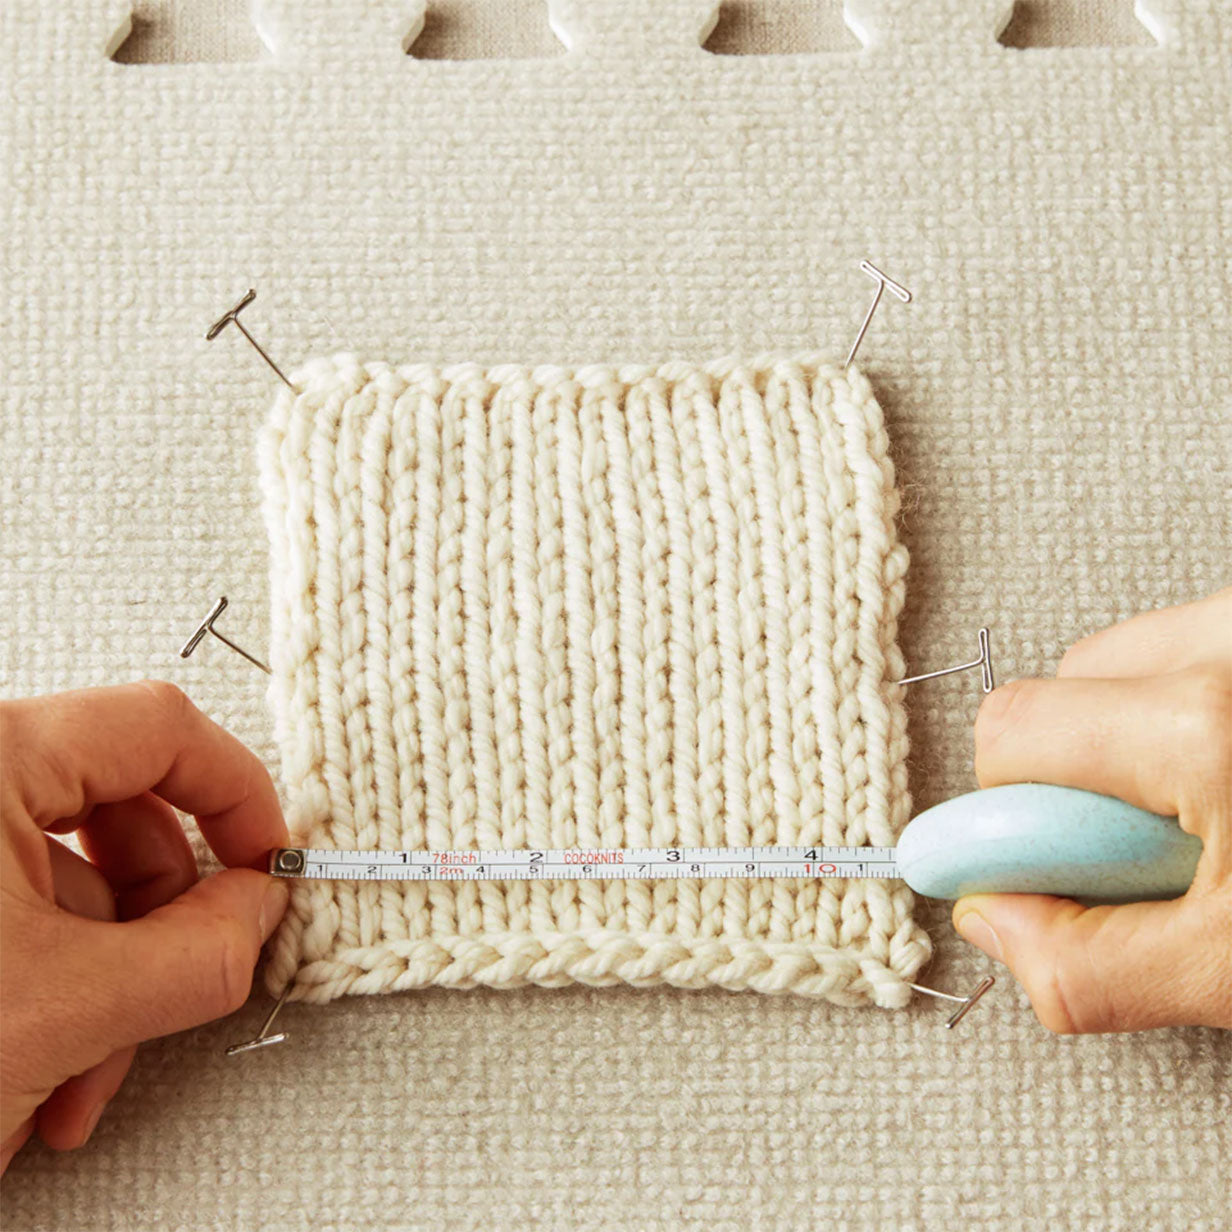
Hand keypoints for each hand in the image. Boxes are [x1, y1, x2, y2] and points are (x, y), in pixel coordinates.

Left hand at [0, 682, 288, 1170]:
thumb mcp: (62, 1009)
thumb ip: (199, 951)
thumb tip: (258, 908)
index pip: (160, 729)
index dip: (235, 795)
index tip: (266, 861)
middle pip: (118, 812)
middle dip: (158, 923)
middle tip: (183, 984)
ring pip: (67, 882)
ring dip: (103, 986)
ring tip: (78, 1079)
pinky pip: (16, 917)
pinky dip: (48, 996)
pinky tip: (32, 1079)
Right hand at [954, 588, 1230, 1032]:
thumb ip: (1089, 962)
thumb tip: (990, 918)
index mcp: (1207, 725)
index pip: (1010, 732)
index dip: (1005, 813)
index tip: (1043, 864)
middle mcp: (1231, 645)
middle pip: (1061, 683)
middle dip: (1076, 769)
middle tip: (1156, 845)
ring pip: (1126, 658)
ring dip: (1134, 731)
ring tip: (1212, 809)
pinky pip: (1187, 645)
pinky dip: (1190, 704)